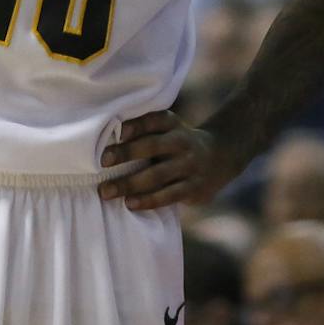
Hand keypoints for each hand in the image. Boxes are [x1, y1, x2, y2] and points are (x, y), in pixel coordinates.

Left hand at [97, 110, 241, 210]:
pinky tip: (130, 203)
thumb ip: (145, 132)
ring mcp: (189, 166)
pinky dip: (148, 200)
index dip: (136, 125)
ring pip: (157, 175)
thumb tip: (104, 142)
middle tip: (102, 161)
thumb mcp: (170, 129)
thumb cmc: (178, 143)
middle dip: (126, 153)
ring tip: (106, 191)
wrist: (221, 157)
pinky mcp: (194, 188)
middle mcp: (183, 142)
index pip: (155, 120)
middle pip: (153, 146)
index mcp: (174, 125)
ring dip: (130, 184)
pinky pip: (168, 195)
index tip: (118, 131)